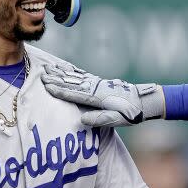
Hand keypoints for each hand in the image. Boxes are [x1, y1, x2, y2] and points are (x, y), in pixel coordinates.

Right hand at [41, 63, 163, 126]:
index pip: (75, 93)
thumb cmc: (131, 113)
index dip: (59, 89)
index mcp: (99, 98)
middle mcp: (97, 88)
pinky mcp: (101, 83)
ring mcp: (99, 83)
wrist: (144, 101)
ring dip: (62, 72)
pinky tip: (66, 68)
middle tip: (42, 73)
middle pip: (73, 82)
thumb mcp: (118, 120)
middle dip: (56, 78)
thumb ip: (100, 119)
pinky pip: (84, 75)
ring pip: (77, 77)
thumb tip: (82, 119)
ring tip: (50, 67)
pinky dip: (73, 71)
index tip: (46, 85)